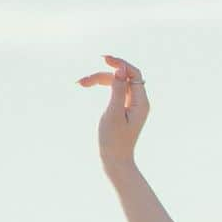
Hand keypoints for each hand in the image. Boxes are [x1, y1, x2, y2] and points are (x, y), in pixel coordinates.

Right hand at [76, 53, 148, 168]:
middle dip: (104, 74)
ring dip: (99, 79)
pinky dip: (102, 87)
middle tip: (84, 80)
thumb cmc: (114, 140)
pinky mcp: (124, 109)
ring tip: (81, 83)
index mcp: (141, 103)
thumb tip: (121, 69)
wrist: (115, 161)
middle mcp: (139, 102)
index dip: (120, 63)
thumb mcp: (113, 113)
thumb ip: (118, 91)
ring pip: (116, 83)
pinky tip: (87, 85)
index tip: (104, 59)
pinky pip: (114, 91)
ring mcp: (132, 105)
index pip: (134, 74)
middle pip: (123, 77)